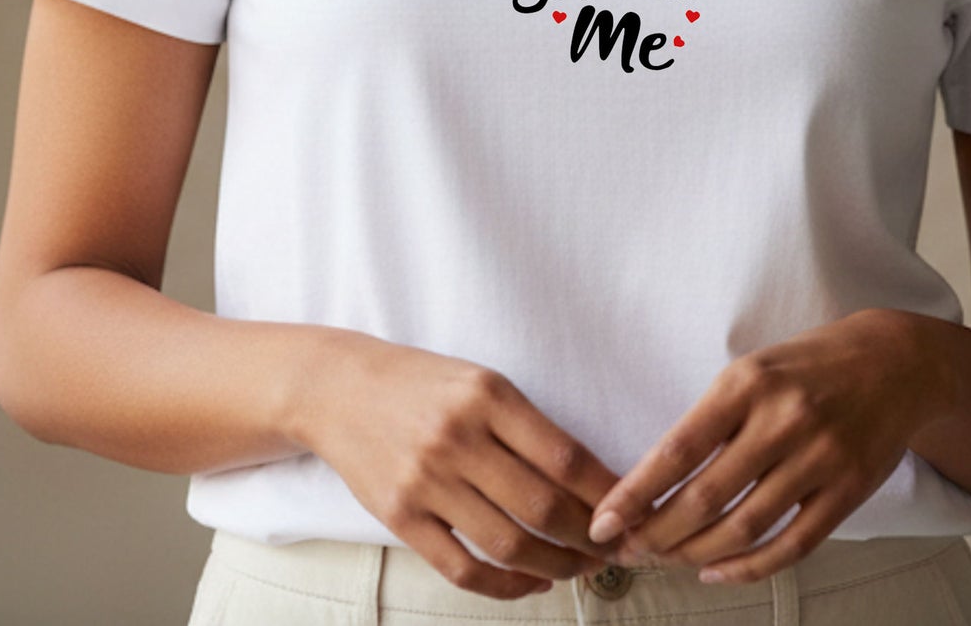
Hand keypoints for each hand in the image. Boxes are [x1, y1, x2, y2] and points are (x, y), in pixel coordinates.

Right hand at [298, 331, 621, 597]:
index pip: (564, 456)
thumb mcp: (481, 382)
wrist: (340, 388)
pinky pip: (462, 569)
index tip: (630, 511)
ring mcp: (426, 481)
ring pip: (508, 545)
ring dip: (555, 566)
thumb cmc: (424, 384)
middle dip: (590, 538)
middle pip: (542, 507)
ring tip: (579, 568)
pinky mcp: (400, 517)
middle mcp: (458, 437)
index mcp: (488, 395)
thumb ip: (528, 427)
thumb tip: (592, 481)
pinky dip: (505, 587)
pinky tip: (531, 582)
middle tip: (614, 549)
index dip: (606, 493)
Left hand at [586, 310, 955, 582]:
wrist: (895, 361)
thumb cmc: (809, 365)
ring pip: (743, 527)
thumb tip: (655, 479)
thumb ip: (714, 418)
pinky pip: (791, 546)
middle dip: (656, 534)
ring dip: (694, 554)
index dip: (636, 492)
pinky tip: (716, 571)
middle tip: (626, 551)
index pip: (679, 449)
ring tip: (664, 562)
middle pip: (706, 497)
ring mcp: (819, 458)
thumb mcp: (754, 369)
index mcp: (747, 382)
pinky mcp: (847, 492)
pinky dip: (748, 567)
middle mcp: (782, 419)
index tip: (603, 520)